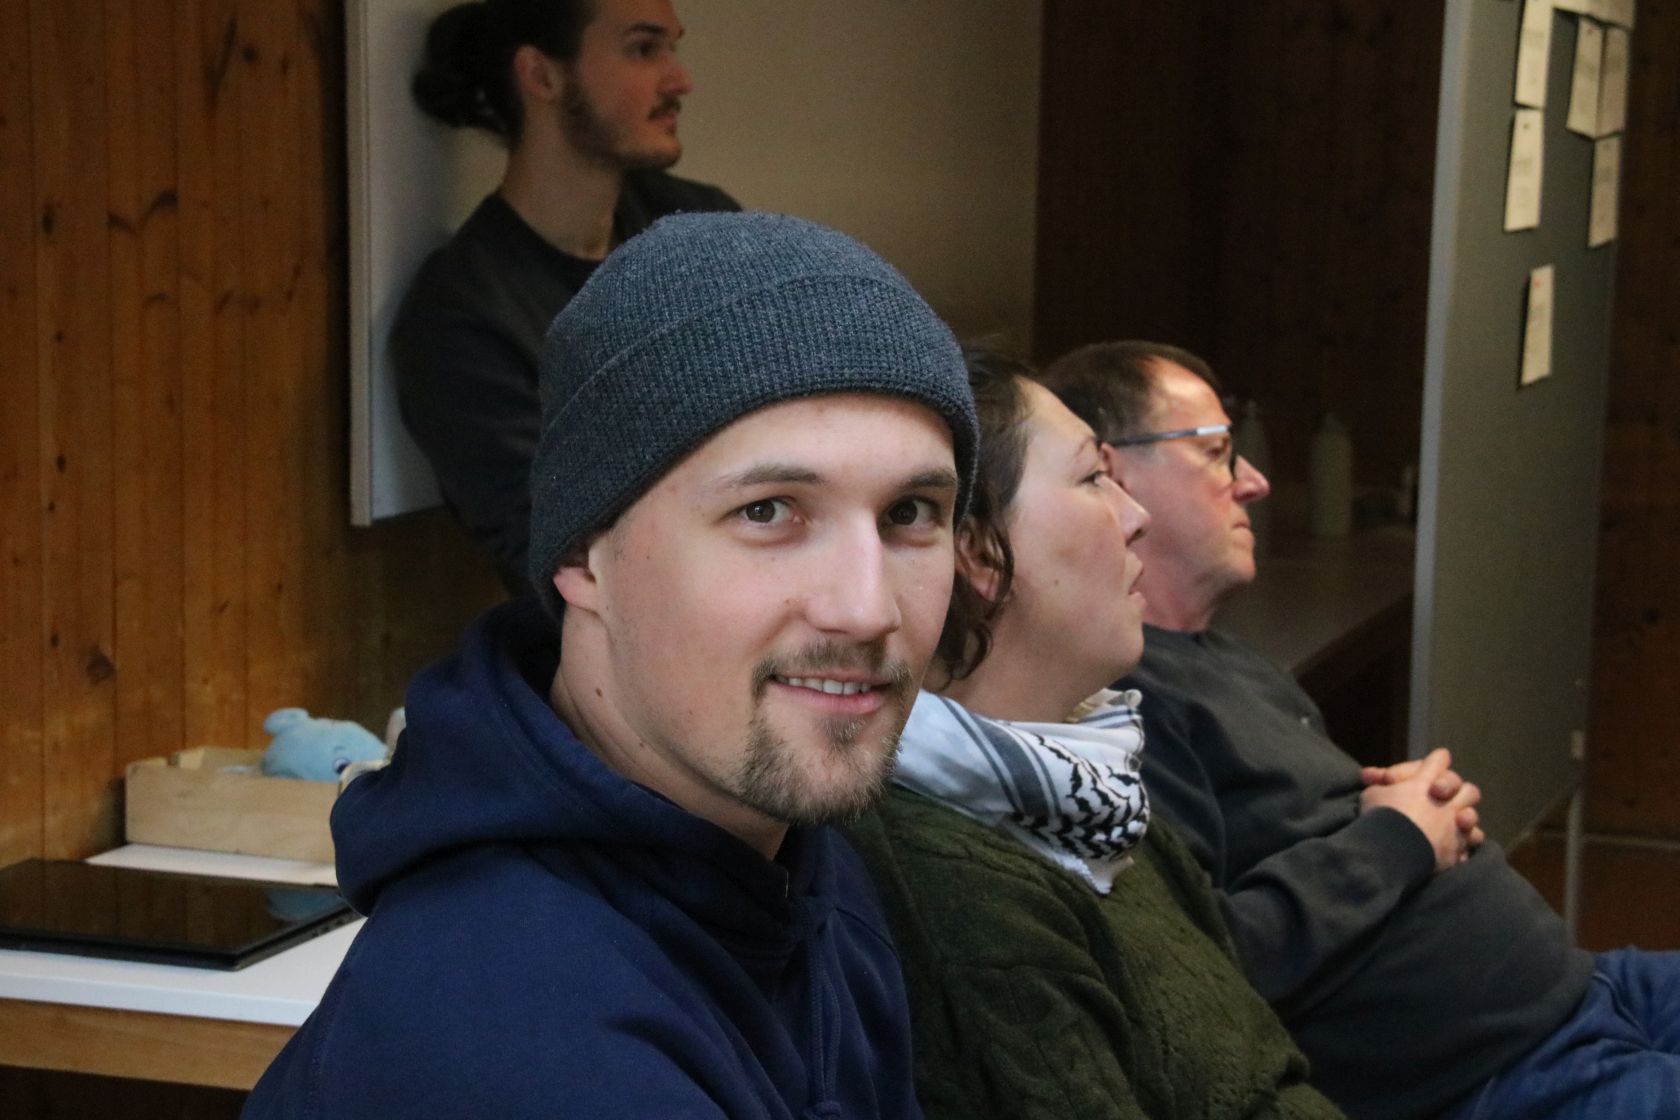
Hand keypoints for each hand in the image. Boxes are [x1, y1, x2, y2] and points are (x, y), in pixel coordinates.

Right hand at [1359, 748, 1481, 871]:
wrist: (1393, 851)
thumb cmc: (1382, 816)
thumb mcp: (1372, 795)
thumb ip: (1382, 787)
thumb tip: (1377, 782)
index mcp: (1427, 782)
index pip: (1439, 760)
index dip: (1435, 761)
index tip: (1431, 765)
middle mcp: (1448, 803)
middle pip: (1468, 789)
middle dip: (1457, 792)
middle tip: (1439, 797)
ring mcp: (1455, 828)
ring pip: (1473, 818)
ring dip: (1465, 820)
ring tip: (1452, 824)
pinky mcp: (1456, 852)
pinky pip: (1466, 848)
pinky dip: (1458, 849)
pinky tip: (1447, 849)